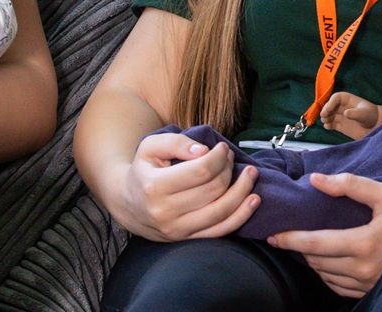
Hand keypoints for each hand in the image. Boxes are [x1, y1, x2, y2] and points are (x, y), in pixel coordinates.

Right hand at [110, 131, 260, 241]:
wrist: (128, 203)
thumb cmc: (144, 170)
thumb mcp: (150, 147)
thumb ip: (176, 143)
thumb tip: (203, 151)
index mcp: (155, 187)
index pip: (201, 171)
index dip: (219, 157)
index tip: (222, 148)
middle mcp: (165, 213)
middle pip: (213, 189)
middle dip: (229, 169)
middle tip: (231, 157)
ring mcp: (177, 230)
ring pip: (221, 212)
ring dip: (243, 191)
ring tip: (251, 175)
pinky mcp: (187, 240)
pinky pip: (221, 231)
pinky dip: (242, 216)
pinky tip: (253, 200)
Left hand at [269, 173, 381, 298]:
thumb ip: (348, 185)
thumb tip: (316, 180)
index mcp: (364, 243)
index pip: (315, 245)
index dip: (291, 240)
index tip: (274, 235)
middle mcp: (364, 268)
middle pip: (317, 261)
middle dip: (300, 248)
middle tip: (288, 236)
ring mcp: (369, 283)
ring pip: (326, 276)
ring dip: (313, 261)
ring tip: (306, 246)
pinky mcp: (373, 290)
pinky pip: (340, 287)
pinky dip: (328, 274)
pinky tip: (327, 261)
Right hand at [319, 91, 381, 139]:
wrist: (376, 127)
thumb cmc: (371, 116)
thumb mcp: (364, 113)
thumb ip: (355, 113)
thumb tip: (345, 113)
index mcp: (348, 100)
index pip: (336, 98)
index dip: (331, 102)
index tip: (328, 109)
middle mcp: (343, 107)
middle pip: (330, 106)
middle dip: (326, 110)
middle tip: (323, 116)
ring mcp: (341, 116)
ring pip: (329, 115)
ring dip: (325, 117)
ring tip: (325, 121)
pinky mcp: (341, 125)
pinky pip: (331, 124)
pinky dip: (328, 125)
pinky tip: (327, 127)